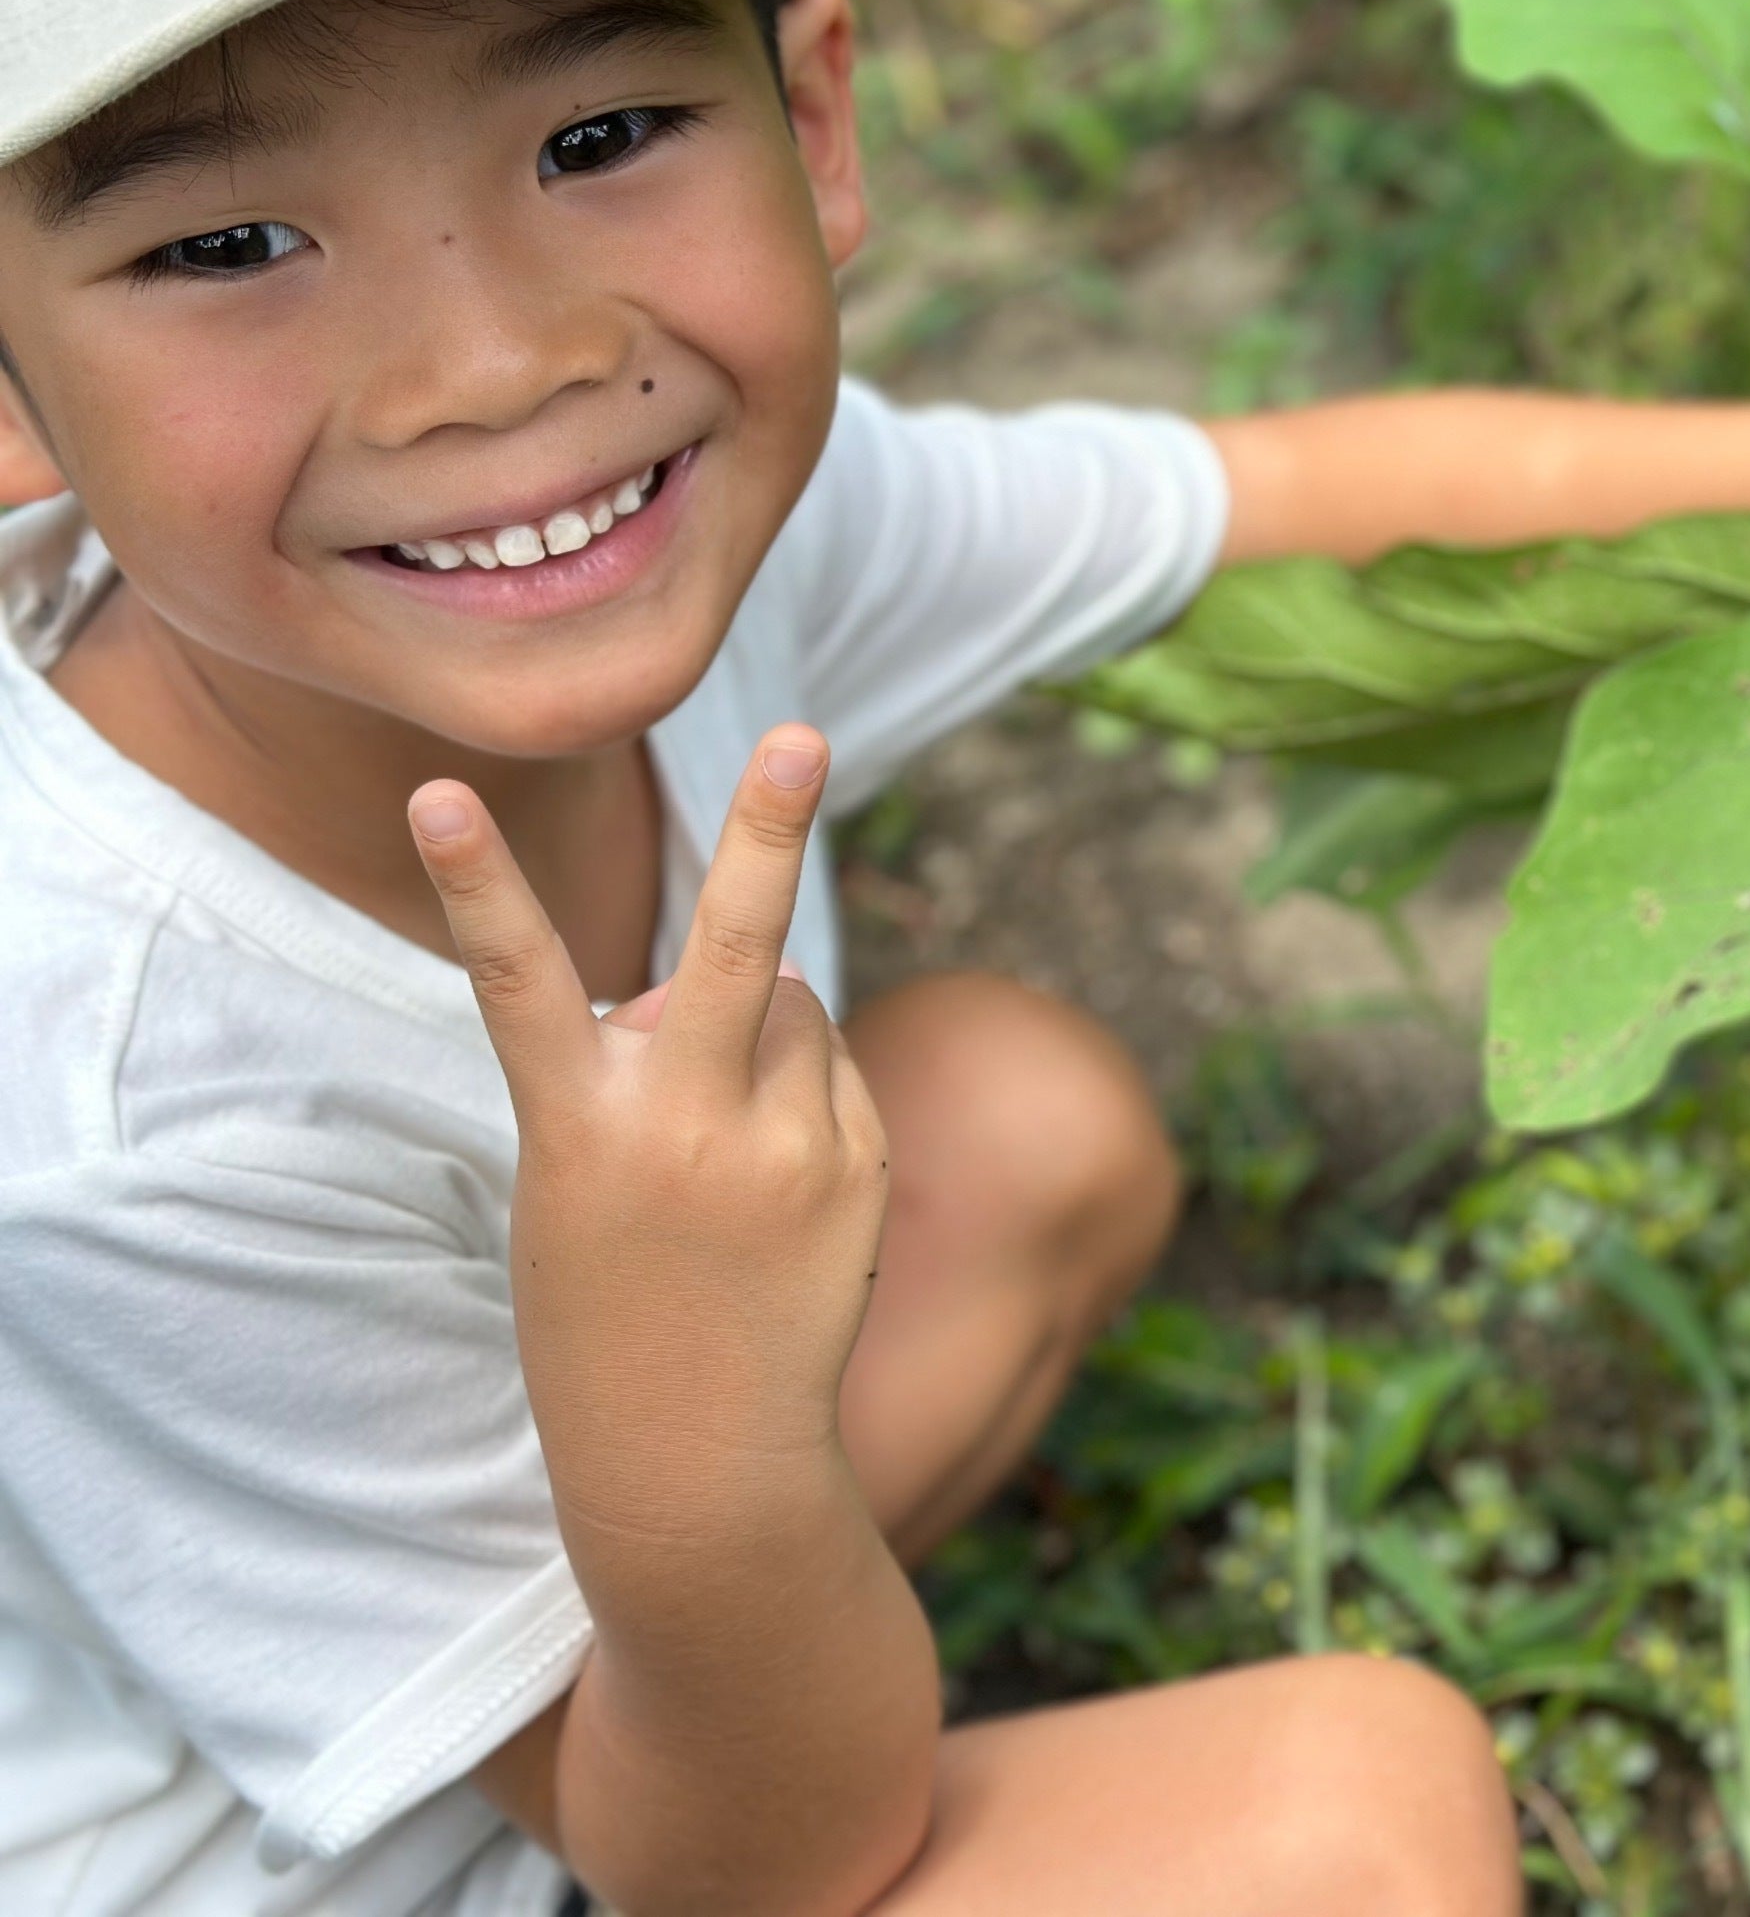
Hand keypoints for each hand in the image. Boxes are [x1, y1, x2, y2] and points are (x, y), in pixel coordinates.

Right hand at [408, 728, 888, 1552]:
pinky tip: (780, 1188)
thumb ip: (654, 1064)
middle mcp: (689, 1129)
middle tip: (801, 738)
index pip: (518, 980)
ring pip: (795, 1010)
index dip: (476, 882)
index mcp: (580, 1131)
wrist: (701, 1461)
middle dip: (769, 829)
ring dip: (769, 1035)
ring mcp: (788, 1148)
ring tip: (729, 1159)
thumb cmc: (610, 1310)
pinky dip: (811, 1095)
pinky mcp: (859, 1168)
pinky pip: (837, 1072)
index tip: (440, 793)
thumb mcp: (583, 1186)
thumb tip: (740, 983)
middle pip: (736, 950)